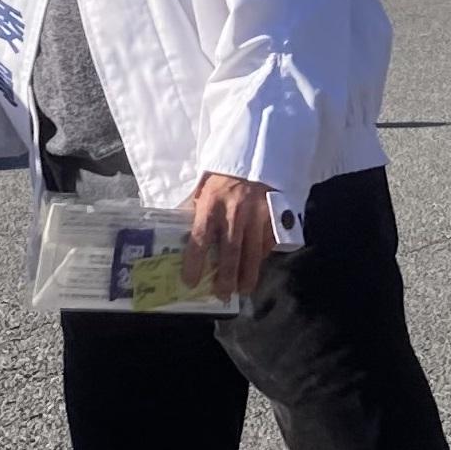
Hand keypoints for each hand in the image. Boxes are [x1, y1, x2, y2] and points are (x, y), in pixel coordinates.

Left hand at [182, 174, 276, 299]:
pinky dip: (261, 258)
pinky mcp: (273, 217)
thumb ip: (194, 207)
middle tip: (222, 295)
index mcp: (211, 204)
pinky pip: (267, 243)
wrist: (256, 155)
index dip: (195, 262)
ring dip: (247, 275)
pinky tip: (255, 268)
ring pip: (252, 253)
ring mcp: (256, 216)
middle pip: (230, 252)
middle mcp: (234, 212)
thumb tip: (177, 228)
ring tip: (242, 290)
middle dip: (226, 277)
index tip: (190, 281)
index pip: (200, 238)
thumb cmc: (223, 173)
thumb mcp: (203, 186)